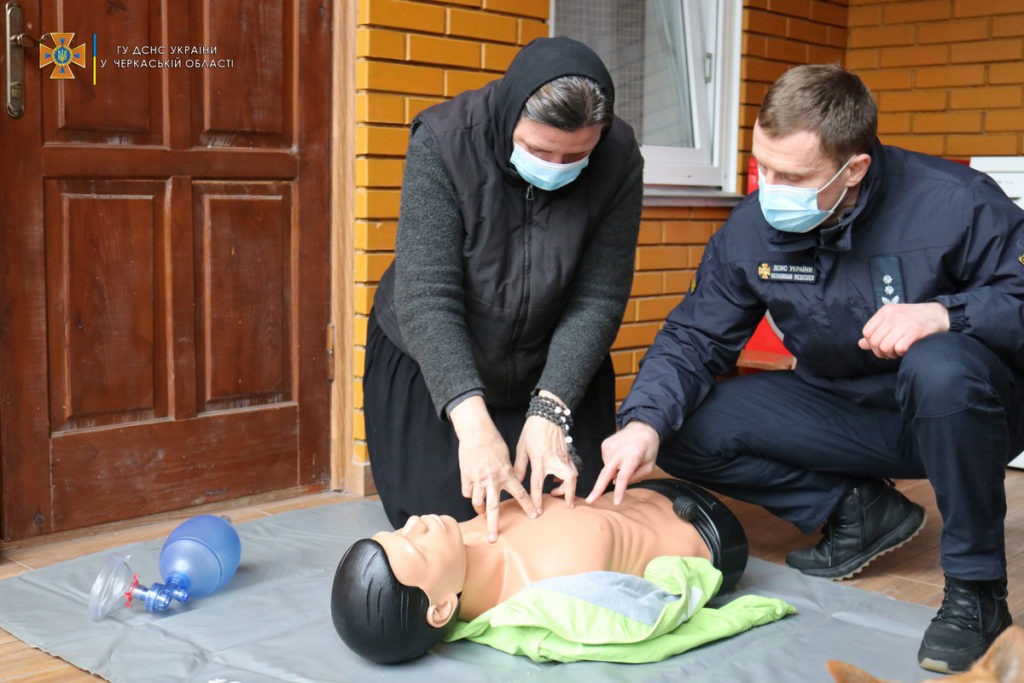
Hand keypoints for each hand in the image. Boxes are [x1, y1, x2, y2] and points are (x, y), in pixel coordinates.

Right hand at [450, 396, 536, 541]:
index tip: (535, 516)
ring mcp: (478, 479)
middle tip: (493, 539)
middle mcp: (492, 480)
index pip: (520, 494)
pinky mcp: (467, 476)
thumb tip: (511, 482)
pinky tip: (472, 492)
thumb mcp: (506, 457)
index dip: (528, 506)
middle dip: (494, 525)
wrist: (476, 432)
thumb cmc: (493, 442)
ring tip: (482, 514)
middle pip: (494, 508)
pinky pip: (467, 492)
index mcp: (506, 474)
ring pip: (477, 502)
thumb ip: (508, 472)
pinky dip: (470, 493)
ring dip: (480, 510)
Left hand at [513, 412, 578, 513]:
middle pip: (567, 481)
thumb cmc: (532, 429)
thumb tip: (518, 481)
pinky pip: (573, 468)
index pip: (538, 485)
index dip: (537, 500)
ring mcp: (563, 456)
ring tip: (562, 492)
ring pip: (574, 475)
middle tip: (567, 505)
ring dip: (570, 486)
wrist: (548, 414)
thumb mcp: (522, 448)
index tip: (538, 511)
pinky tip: (561, 477)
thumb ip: (520, 466)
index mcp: (540, 460)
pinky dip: (570, 476)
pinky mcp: (568, 452)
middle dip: (568, 495)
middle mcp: (554, 459)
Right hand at [586, 421, 659, 504]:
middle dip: (597, 488)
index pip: (624, 476)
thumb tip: (615, 482)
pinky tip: (620, 454)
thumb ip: (635, 476)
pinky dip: (612, 462)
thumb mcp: (650, 465)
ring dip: (615, 469)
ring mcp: (610, 446)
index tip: (616, 502)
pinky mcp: (604, 444)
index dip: (619, 490)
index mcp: (633, 456)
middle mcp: (619, 451)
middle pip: (605, 473)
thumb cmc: (648, 448)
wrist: (642, 427)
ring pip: (608, 468)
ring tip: (626, 459)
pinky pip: (606, 461)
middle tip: (590, 501)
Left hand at [858, 302, 949, 358]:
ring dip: (891, 354)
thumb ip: (876, 331)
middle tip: (891, 351)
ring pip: (884, 347)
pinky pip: (899, 349)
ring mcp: (903, 323)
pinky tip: (906, 349)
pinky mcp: (914, 331)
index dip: (871, 343)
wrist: (940, 315)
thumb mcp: (893, 320)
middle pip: (874, 342)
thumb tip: (861, 344)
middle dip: (881, 352)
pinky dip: (901, 353)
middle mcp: (892, 315)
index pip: (866, 332)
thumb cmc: (914, 319)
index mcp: (885, 311)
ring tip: (898, 350)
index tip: (881, 345)